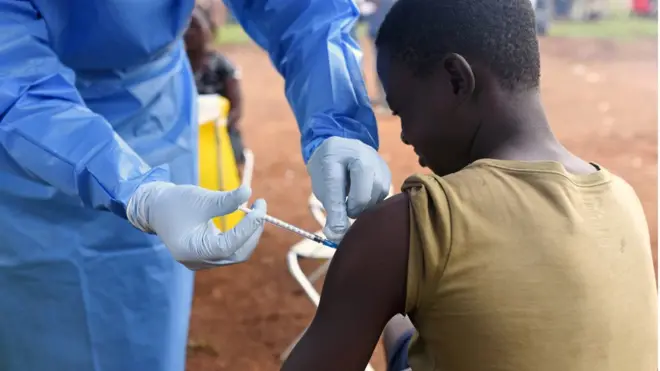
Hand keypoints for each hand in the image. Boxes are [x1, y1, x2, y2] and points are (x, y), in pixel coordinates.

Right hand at [126, 182, 265, 269]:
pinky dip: (241, 236)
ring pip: (236, 254)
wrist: (156, 209)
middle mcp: (198, 261)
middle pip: (237, 254)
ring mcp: (203, 262)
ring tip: (255, 211)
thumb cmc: (175, 202)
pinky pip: (231, 251)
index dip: (248, 228)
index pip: (229, 245)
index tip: (260, 208)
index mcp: (193, 250)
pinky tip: (247, 219)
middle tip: (261, 208)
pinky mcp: (207, 257)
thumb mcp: (201, 199)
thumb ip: (225, 200)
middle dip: (253, 232)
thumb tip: (248, 192)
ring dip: (249, 234)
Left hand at [307, 137, 390, 241]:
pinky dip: (373, 202)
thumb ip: (331, 210)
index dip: (336, 212)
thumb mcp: (323, 187)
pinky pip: (384, 196)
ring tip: (353, 201)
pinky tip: (363, 198)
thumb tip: (336, 236)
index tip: (334, 231)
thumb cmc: (329, 170)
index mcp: (336, 154)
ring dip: (364, 207)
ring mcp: (377, 162)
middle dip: (353, 209)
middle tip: (345, 210)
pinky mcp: (388, 172)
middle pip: (363, 194)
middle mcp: (361, 153)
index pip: (336, 186)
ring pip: (376, 196)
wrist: (341, 149)